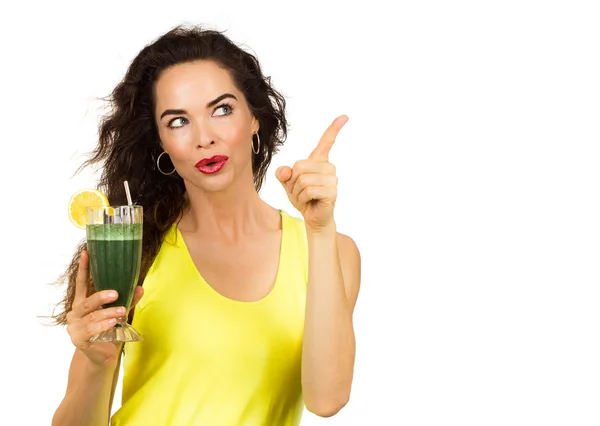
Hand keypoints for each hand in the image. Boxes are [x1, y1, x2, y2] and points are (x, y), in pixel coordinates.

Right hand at [65, 250, 143, 366]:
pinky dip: (102, 325)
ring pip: (91, 316)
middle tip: (115, 293)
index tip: (86, 252)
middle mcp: (75, 313)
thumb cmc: (110, 330)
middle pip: (87, 301)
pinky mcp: (78, 339)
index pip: (82, 283)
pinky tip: (112, 323)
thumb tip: (140, 287)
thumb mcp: (120, 312)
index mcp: (82, 302)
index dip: (84, 268)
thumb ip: (127, 300)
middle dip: (101, 296)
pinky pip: (90, 330)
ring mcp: (74, 327)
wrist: (104, 356)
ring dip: (107, 313)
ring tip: (121, 311)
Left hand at [276, 115, 347, 231]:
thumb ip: (283, 174)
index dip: (334, 129)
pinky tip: (310, 202)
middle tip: (299, 191)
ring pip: (302, 179)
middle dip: (292, 182)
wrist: (313, 218)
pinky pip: (308, 190)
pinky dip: (302, 198)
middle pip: (299, 166)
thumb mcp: (288, 183)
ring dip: (297, 192)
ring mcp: (332, 180)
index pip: (326, 142)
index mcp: (319, 161)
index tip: (344, 116)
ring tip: (305, 198)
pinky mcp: (332, 192)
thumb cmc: (302, 198)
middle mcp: (329, 168)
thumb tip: (285, 171)